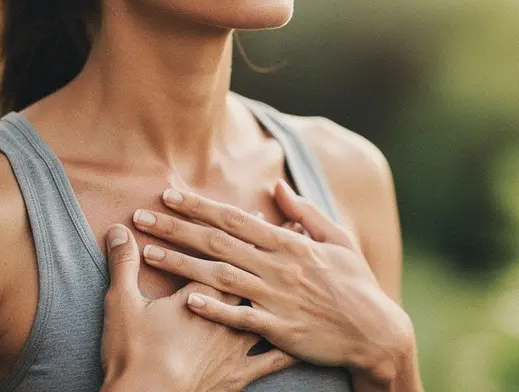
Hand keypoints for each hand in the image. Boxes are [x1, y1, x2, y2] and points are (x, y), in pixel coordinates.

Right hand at [99, 224, 295, 391]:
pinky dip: (288, 351)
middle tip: (298, 234)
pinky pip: (271, 361)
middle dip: (275, 254)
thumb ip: (123, 264)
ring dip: (290, 294)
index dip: (242, 235)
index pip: (224, 254)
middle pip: (255, 277)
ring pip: (270, 312)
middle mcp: (226, 315)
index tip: (262, 214)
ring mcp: (235, 345)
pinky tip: (305, 345)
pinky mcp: (239, 375)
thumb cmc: (133, 353)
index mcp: (200, 293)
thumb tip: (117, 230)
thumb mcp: (122, 304)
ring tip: (310, 278)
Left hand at [131, 181, 416, 383]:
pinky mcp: (281, 329)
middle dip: (177, 228)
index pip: (236, 219)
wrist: (377, 332)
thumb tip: (277, 187)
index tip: (169, 194)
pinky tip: (187, 300)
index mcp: (291, 244)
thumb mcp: (338, 240)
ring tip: (149, 253)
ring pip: (221, 277)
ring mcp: (279, 298)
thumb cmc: (357, 285)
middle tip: (141, 216)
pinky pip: (241, 317)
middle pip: (218, 243)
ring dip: (182, 263)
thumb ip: (305, 213)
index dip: (200, 206)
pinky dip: (215, 308)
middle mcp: (279, 267)